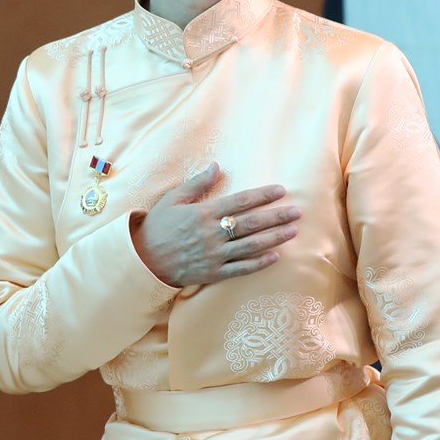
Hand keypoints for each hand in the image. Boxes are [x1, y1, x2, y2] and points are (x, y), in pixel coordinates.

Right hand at [133, 163, 298, 286]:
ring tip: (292, 231)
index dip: (262, 195)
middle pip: (252, 223)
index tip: (281, 191)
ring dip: (274, 238)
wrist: (143, 260)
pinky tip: (275, 257)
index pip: (240, 201)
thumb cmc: (157, 226)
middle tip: (296, 212)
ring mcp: (214, 255)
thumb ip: (197, 183)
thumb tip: (217, 166)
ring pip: (251, 246)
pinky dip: (259, 263)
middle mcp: (212, 234)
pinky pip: (241, 269)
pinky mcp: (213, 273)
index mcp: (203, 213)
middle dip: (276, 217)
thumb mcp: (173, 199)